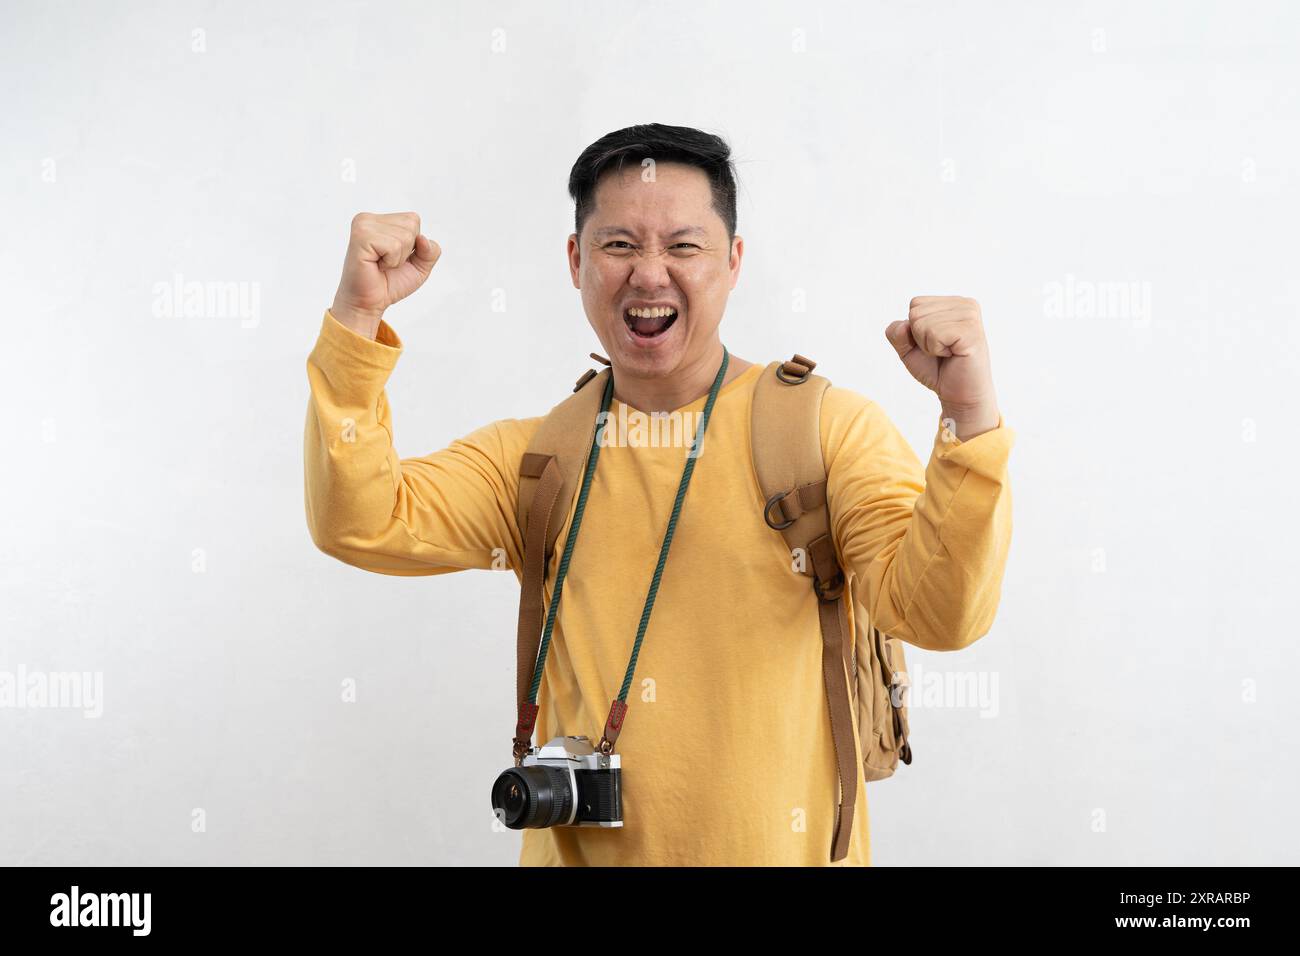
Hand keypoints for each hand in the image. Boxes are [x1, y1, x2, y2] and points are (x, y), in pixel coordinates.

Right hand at [330, 211, 441, 338]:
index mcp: (379, 220)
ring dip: (398, 258)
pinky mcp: (361, 237)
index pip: (413, 219)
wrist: (369, 303)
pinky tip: (376, 265)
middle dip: (406, 251)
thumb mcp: (420, 266)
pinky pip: (394, 246)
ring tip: (381, 264)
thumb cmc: (390, 283)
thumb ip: (431, 251)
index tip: (393, 257)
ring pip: (405, 236)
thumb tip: (423, 239)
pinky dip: (390, 261)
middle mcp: (368, 219)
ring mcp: (363, 226)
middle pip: (411, 225)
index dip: (413, 245)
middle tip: (386, 263)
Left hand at [885, 296, 999, 440]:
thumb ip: (896, 333)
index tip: (934, 343)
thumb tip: (903, 325)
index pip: (915, 304)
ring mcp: (970, 316)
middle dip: (920, 338)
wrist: (958, 394)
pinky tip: (953, 355)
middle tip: (942, 351)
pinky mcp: (972, 331)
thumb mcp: (907, 349)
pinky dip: (937, 350)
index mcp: (953, 303)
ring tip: (948, 353)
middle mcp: (965, 304)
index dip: (915, 330)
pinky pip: (934, 334)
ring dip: (929, 345)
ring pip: (922, 323)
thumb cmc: (937, 369)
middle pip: (916, 312)